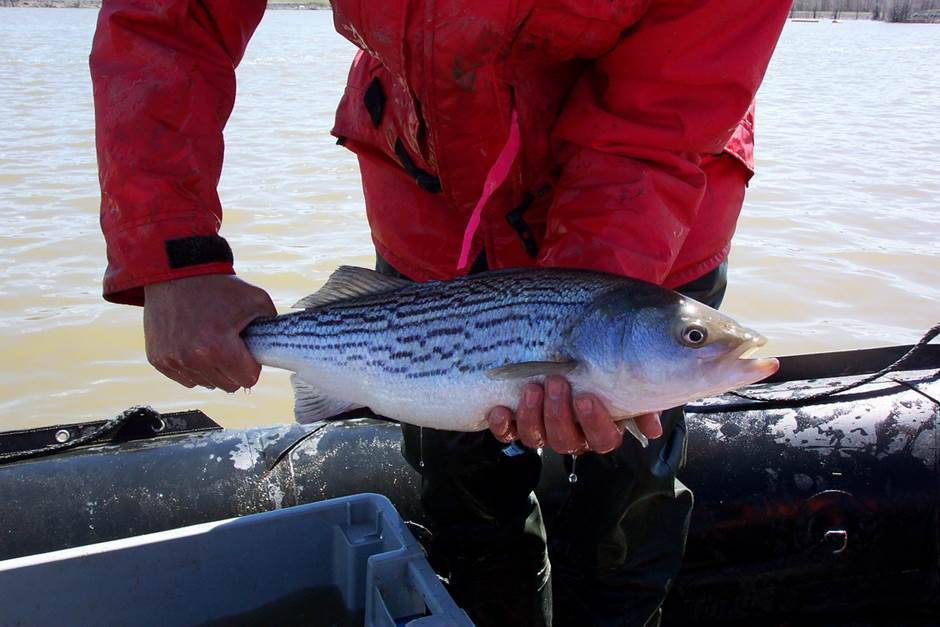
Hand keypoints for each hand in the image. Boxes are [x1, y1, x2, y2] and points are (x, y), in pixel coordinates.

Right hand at [143, 274, 275, 391]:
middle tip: (230, 345)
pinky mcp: (158, 360)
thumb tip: (278, 345)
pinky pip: (185, 378)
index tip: (247, 350)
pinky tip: (194, 345)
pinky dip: (193, 367)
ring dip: (213, 369)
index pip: (248, 379)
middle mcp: (192, 358)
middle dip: (234, 369)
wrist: (176, 274)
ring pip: (206, 383)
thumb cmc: (218, 287)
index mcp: (218, 347)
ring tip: (210, 342)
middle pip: (229, 385)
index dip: (252, 364)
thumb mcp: (257, 299)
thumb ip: (272, 325)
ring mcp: (172, 360)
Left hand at [486, 375, 662, 453]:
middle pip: (566, 441)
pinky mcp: (515, 424)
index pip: (602, 439)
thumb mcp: (624, 377)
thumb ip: (641, 400)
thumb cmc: (600, 362)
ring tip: (532, 387)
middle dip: (559, 414)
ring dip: (533, 415)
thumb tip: (651, 430)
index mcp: (600, 428)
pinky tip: (501, 409)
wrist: (566, 345)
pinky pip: (507, 435)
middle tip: (555, 382)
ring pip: (536, 438)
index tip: (586, 397)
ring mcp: (542, 430)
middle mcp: (571, 434)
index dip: (594, 423)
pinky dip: (503, 424)